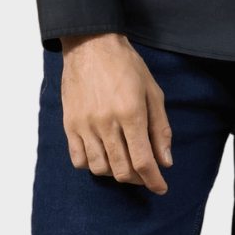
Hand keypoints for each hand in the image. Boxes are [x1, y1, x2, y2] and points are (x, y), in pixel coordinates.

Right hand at [60, 32, 172, 194]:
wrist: (92, 46)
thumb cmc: (127, 65)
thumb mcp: (153, 92)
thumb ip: (160, 128)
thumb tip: (165, 161)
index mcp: (130, 113)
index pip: (143, 161)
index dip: (154, 180)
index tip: (161, 188)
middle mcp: (106, 122)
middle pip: (122, 170)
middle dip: (139, 179)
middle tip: (147, 175)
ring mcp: (85, 125)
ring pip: (100, 169)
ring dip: (116, 174)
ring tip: (126, 164)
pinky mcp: (69, 125)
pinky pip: (79, 160)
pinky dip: (93, 166)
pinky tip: (104, 157)